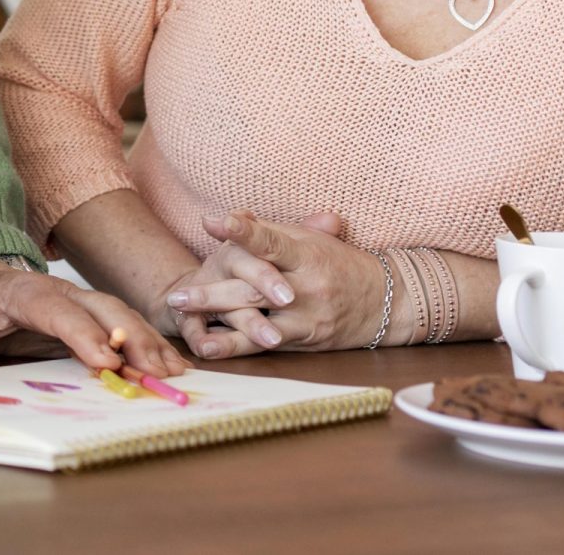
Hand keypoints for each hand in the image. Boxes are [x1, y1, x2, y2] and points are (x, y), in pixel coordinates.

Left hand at [0, 262, 188, 377]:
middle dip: (131, 338)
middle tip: (154, 371)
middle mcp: (62, 292)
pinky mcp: (92, 317)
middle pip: (102, 308)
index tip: (106, 362)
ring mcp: (81, 302)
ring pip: (121, 316)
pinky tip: (170, 366)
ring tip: (173, 372)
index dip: (83, 334)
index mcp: (25, 292)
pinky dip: (149, 345)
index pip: (58, 310)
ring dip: (148, 342)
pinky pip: (125, 327)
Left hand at [171, 211, 390, 359]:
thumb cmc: (338, 263)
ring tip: (186, 323)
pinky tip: (210, 347)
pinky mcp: (304, 341)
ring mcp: (305, 317)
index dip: (243, 232)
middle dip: (213, 292)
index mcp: (305, 253)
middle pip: (254, 288)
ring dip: (219, 322)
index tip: (214, 222)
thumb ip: (268, 230)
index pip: (270, 241)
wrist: (386, 301)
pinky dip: (237, 346)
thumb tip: (232, 215)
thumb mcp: (308, 240)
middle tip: (178, 295)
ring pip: (258, 320)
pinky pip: (266, 345)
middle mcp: (306, 285)